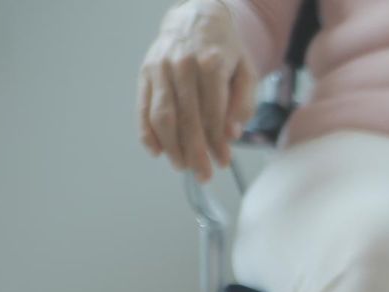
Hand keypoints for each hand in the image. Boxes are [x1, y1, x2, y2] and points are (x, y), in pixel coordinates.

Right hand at [138, 0, 256, 180]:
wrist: (195, 19)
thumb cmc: (225, 51)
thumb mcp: (246, 72)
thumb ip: (243, 103)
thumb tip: (232, 133)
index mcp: (210, 63)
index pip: (212, 111)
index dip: (217, 141)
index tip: (223, 162)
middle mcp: (182, 65)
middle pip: (186, 118)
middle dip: (195, 151)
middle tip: (203, 175)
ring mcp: (160, 68)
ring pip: (162, 115)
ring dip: (171, 146)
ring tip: (182, 166)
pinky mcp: (145, 73)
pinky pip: (143, 107)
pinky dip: (146, 132)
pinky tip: (156, 151)